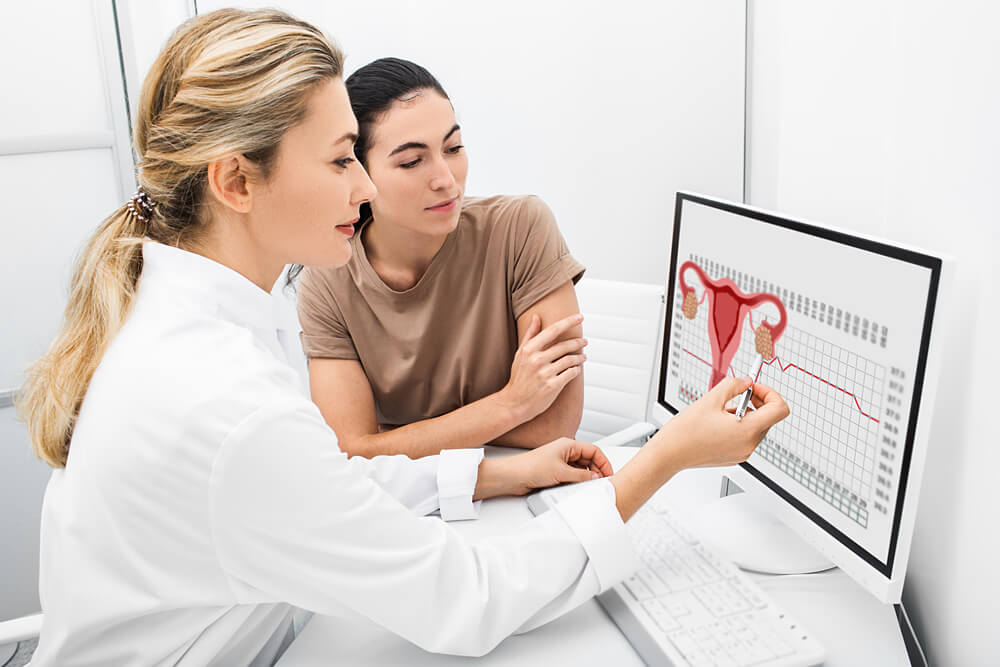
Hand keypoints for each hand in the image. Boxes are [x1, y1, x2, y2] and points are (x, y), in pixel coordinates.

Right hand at [500, 313, 586, 420]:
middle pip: (564, 345)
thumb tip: (536, 317)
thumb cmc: (518, 378)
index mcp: (529, 349)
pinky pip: (571, 373)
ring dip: (579, 357)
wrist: (514, 403)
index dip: (569, 321)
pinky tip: (577, 369)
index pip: (553, 330)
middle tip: (584, 341)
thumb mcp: (520, 354)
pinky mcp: (553, 386)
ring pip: (570, 360)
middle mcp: (537, 359)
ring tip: (583, 357)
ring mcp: (545, 373)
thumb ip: (530, 335)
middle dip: (578, 342)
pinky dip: (576, 370)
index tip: (580, 317)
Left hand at [505, 437, 612, 495]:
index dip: (603, 462)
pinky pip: (573, 476)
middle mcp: (565, 452)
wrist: (513, 476)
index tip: (609, 473)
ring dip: (587, 477)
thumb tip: (594, 478)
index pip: (593, 451)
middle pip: (589, 460)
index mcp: (568, 445)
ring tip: (591, 486)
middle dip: (597, 470)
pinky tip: (579, 488)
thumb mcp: (561, 472)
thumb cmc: (531, 467)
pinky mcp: (556, 472)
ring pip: (582, 469)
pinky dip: (578, 481)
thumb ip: (581, 476)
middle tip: (602, 482)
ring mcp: (561, 462)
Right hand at [652, 376, 789, 469]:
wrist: (669, 454)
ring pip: (756, 427)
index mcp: (747, 430)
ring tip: (721, 411)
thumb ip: (734, 386)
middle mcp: (749, 444)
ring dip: (745, 413)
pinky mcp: (734, 457)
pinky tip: (718, 422)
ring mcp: (742, 453)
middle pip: (768, 418)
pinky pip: (745, 437)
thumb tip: (746, 382)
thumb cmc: (685, 432)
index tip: (754, 388)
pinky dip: (738, 425)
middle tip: (738, 393)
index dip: (770, 393)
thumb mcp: (711, 399)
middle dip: (756, 401)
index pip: (780, 409)